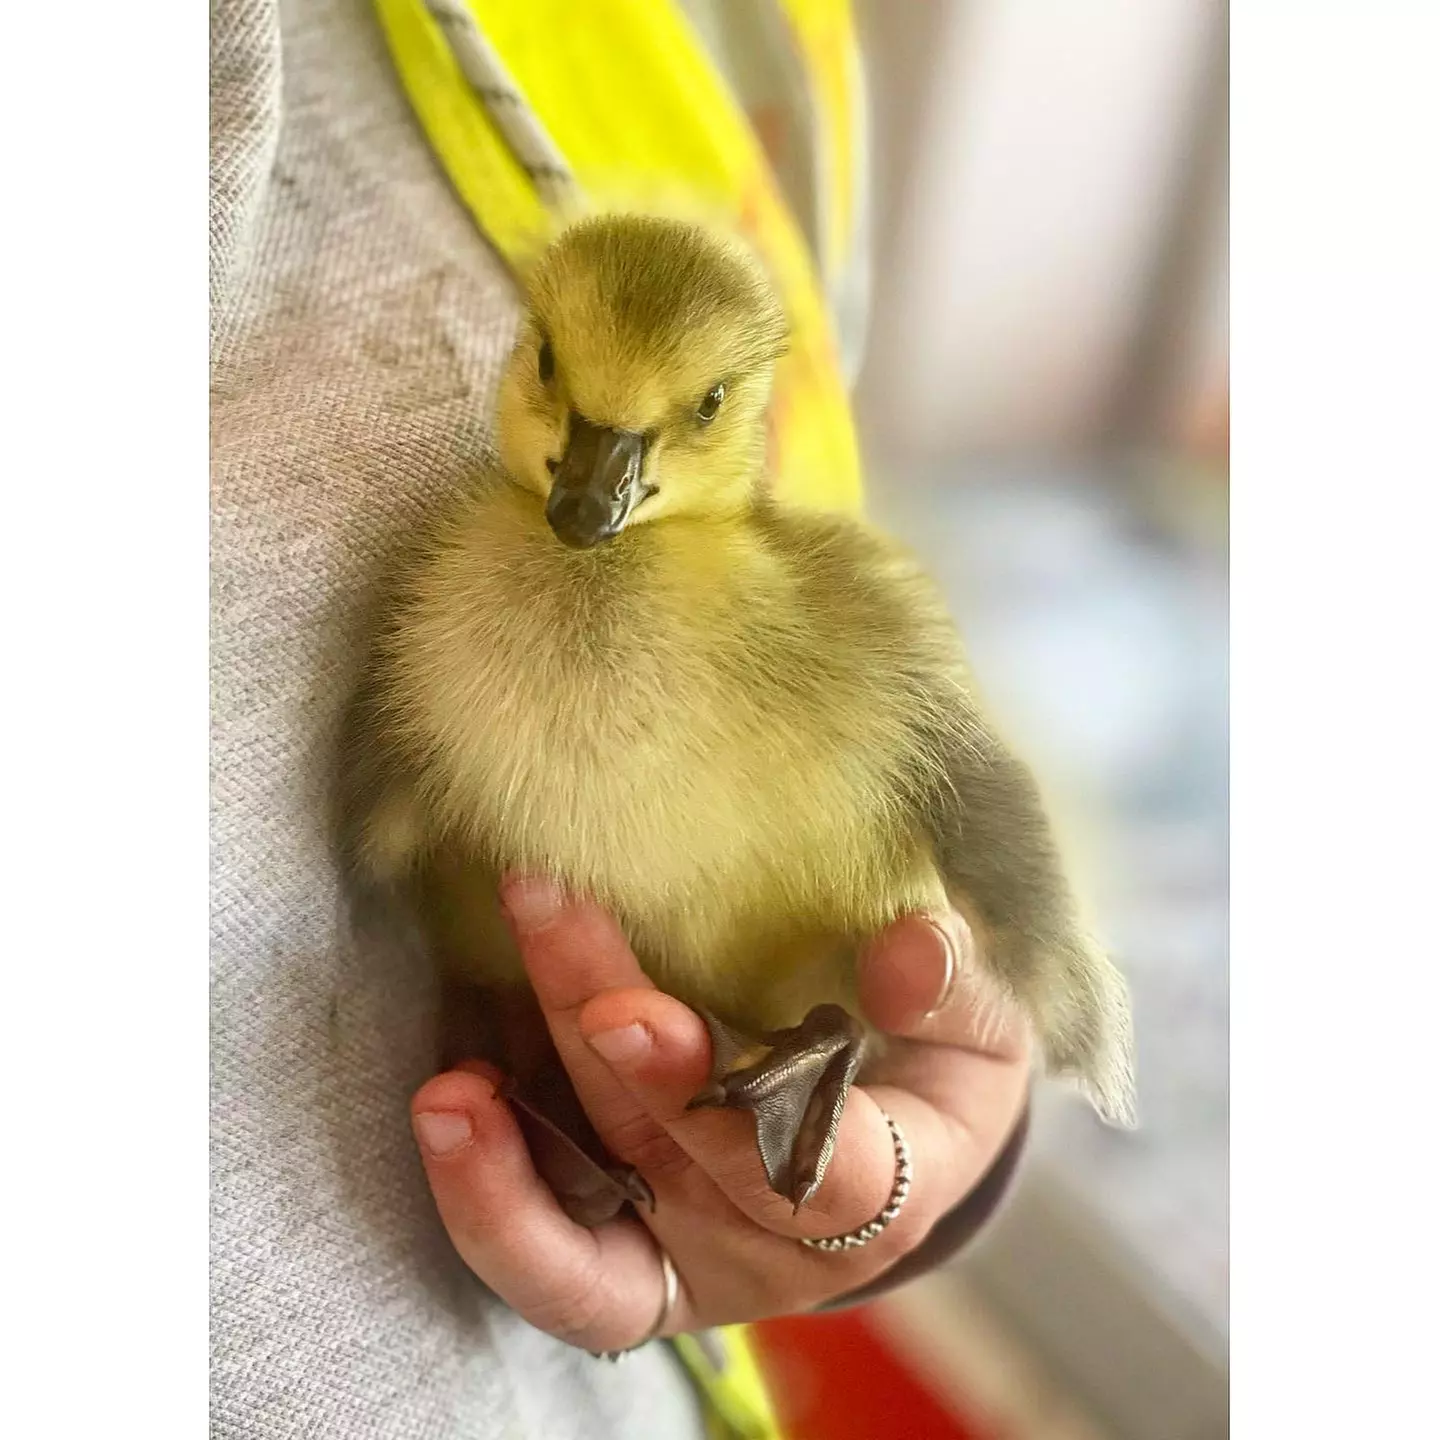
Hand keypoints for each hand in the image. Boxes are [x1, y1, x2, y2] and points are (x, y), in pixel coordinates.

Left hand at [409, 878, 1030, 1351]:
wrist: (894, 1140)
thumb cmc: (938, 1068)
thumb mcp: (981, 1025)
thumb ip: (954, 987)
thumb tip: (912, 944)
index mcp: (887, 1192)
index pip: (815, 1171)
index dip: (720, 1101)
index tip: (630, 1015)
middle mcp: (776, 1248)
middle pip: (682, 1160)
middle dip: (603, 1050)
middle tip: (546, 915)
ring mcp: (692, 1261)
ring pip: (592, 1236)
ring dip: (507, 1167)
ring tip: (447, 1094)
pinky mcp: (630, 1262)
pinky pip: (553, 1268)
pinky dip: (492, 1204)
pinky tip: (452, 1108)